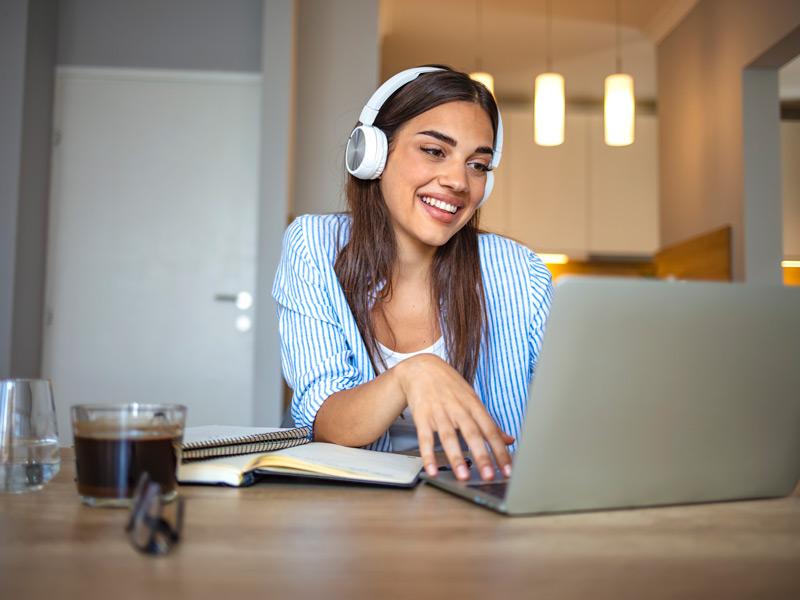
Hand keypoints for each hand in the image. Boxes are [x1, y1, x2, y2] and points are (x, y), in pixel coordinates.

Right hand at [393, 353, 513, 481]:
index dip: (500, 450)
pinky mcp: (421, 416)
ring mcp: (439, 412)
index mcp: (473, 405)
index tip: (507, 470)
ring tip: (463, 476)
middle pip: (472, 433)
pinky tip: (432, 470)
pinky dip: (428, 455)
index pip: (490, 430)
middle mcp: (458, 408)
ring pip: (449, 436)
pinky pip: (425, 438)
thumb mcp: (472, 399)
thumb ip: (489, 422)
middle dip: (481, 456)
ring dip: (456, 457)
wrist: (421, 368)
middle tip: (489, 476)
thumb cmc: (449, 385)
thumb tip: (509, 439)